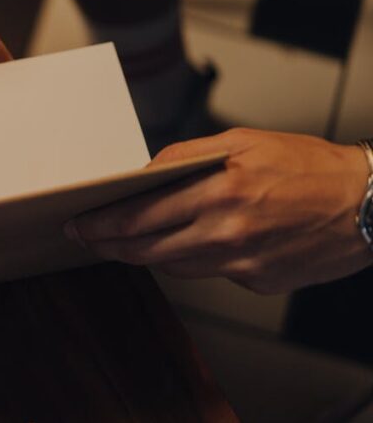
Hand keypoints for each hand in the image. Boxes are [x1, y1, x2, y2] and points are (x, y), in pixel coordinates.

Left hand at [66, 128, 371, 293]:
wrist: (368, 203)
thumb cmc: (307, 166)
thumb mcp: (242, 141)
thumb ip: (187, 157)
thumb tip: (143, 174)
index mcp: (220, 190)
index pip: (138, 216)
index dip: (101, 224)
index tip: (78, 224)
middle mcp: (227, 231)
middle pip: (145, 249)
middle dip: (107, 245)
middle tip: (85, 239)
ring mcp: (241, 262)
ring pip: (172, 265)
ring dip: (146, 253)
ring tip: (128, 240)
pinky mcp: (256, 281)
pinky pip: (208, 272)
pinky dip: (194, 257)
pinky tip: (196, 241)